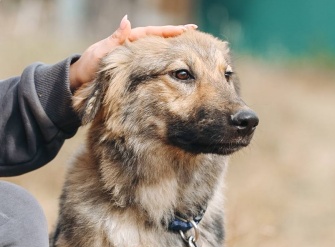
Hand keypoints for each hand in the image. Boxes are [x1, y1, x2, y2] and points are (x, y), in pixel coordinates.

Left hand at [69, 15, 196, 90]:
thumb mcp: (102, 52)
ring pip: (156, 50)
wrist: (82, 79)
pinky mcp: (132, 68)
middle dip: (176, 35)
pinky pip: (150, 62)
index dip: (170, 31)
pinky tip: (171, 63)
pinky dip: (161, 60)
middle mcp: (133, 47)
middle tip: (194, 33)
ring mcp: (134, 57)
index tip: (187, 29)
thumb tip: (127, 20)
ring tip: (187, 46)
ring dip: (171, 47)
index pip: (153, 33)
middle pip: (158, 39)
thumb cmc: (90, 66)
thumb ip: (116, 39)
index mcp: (128, 40)